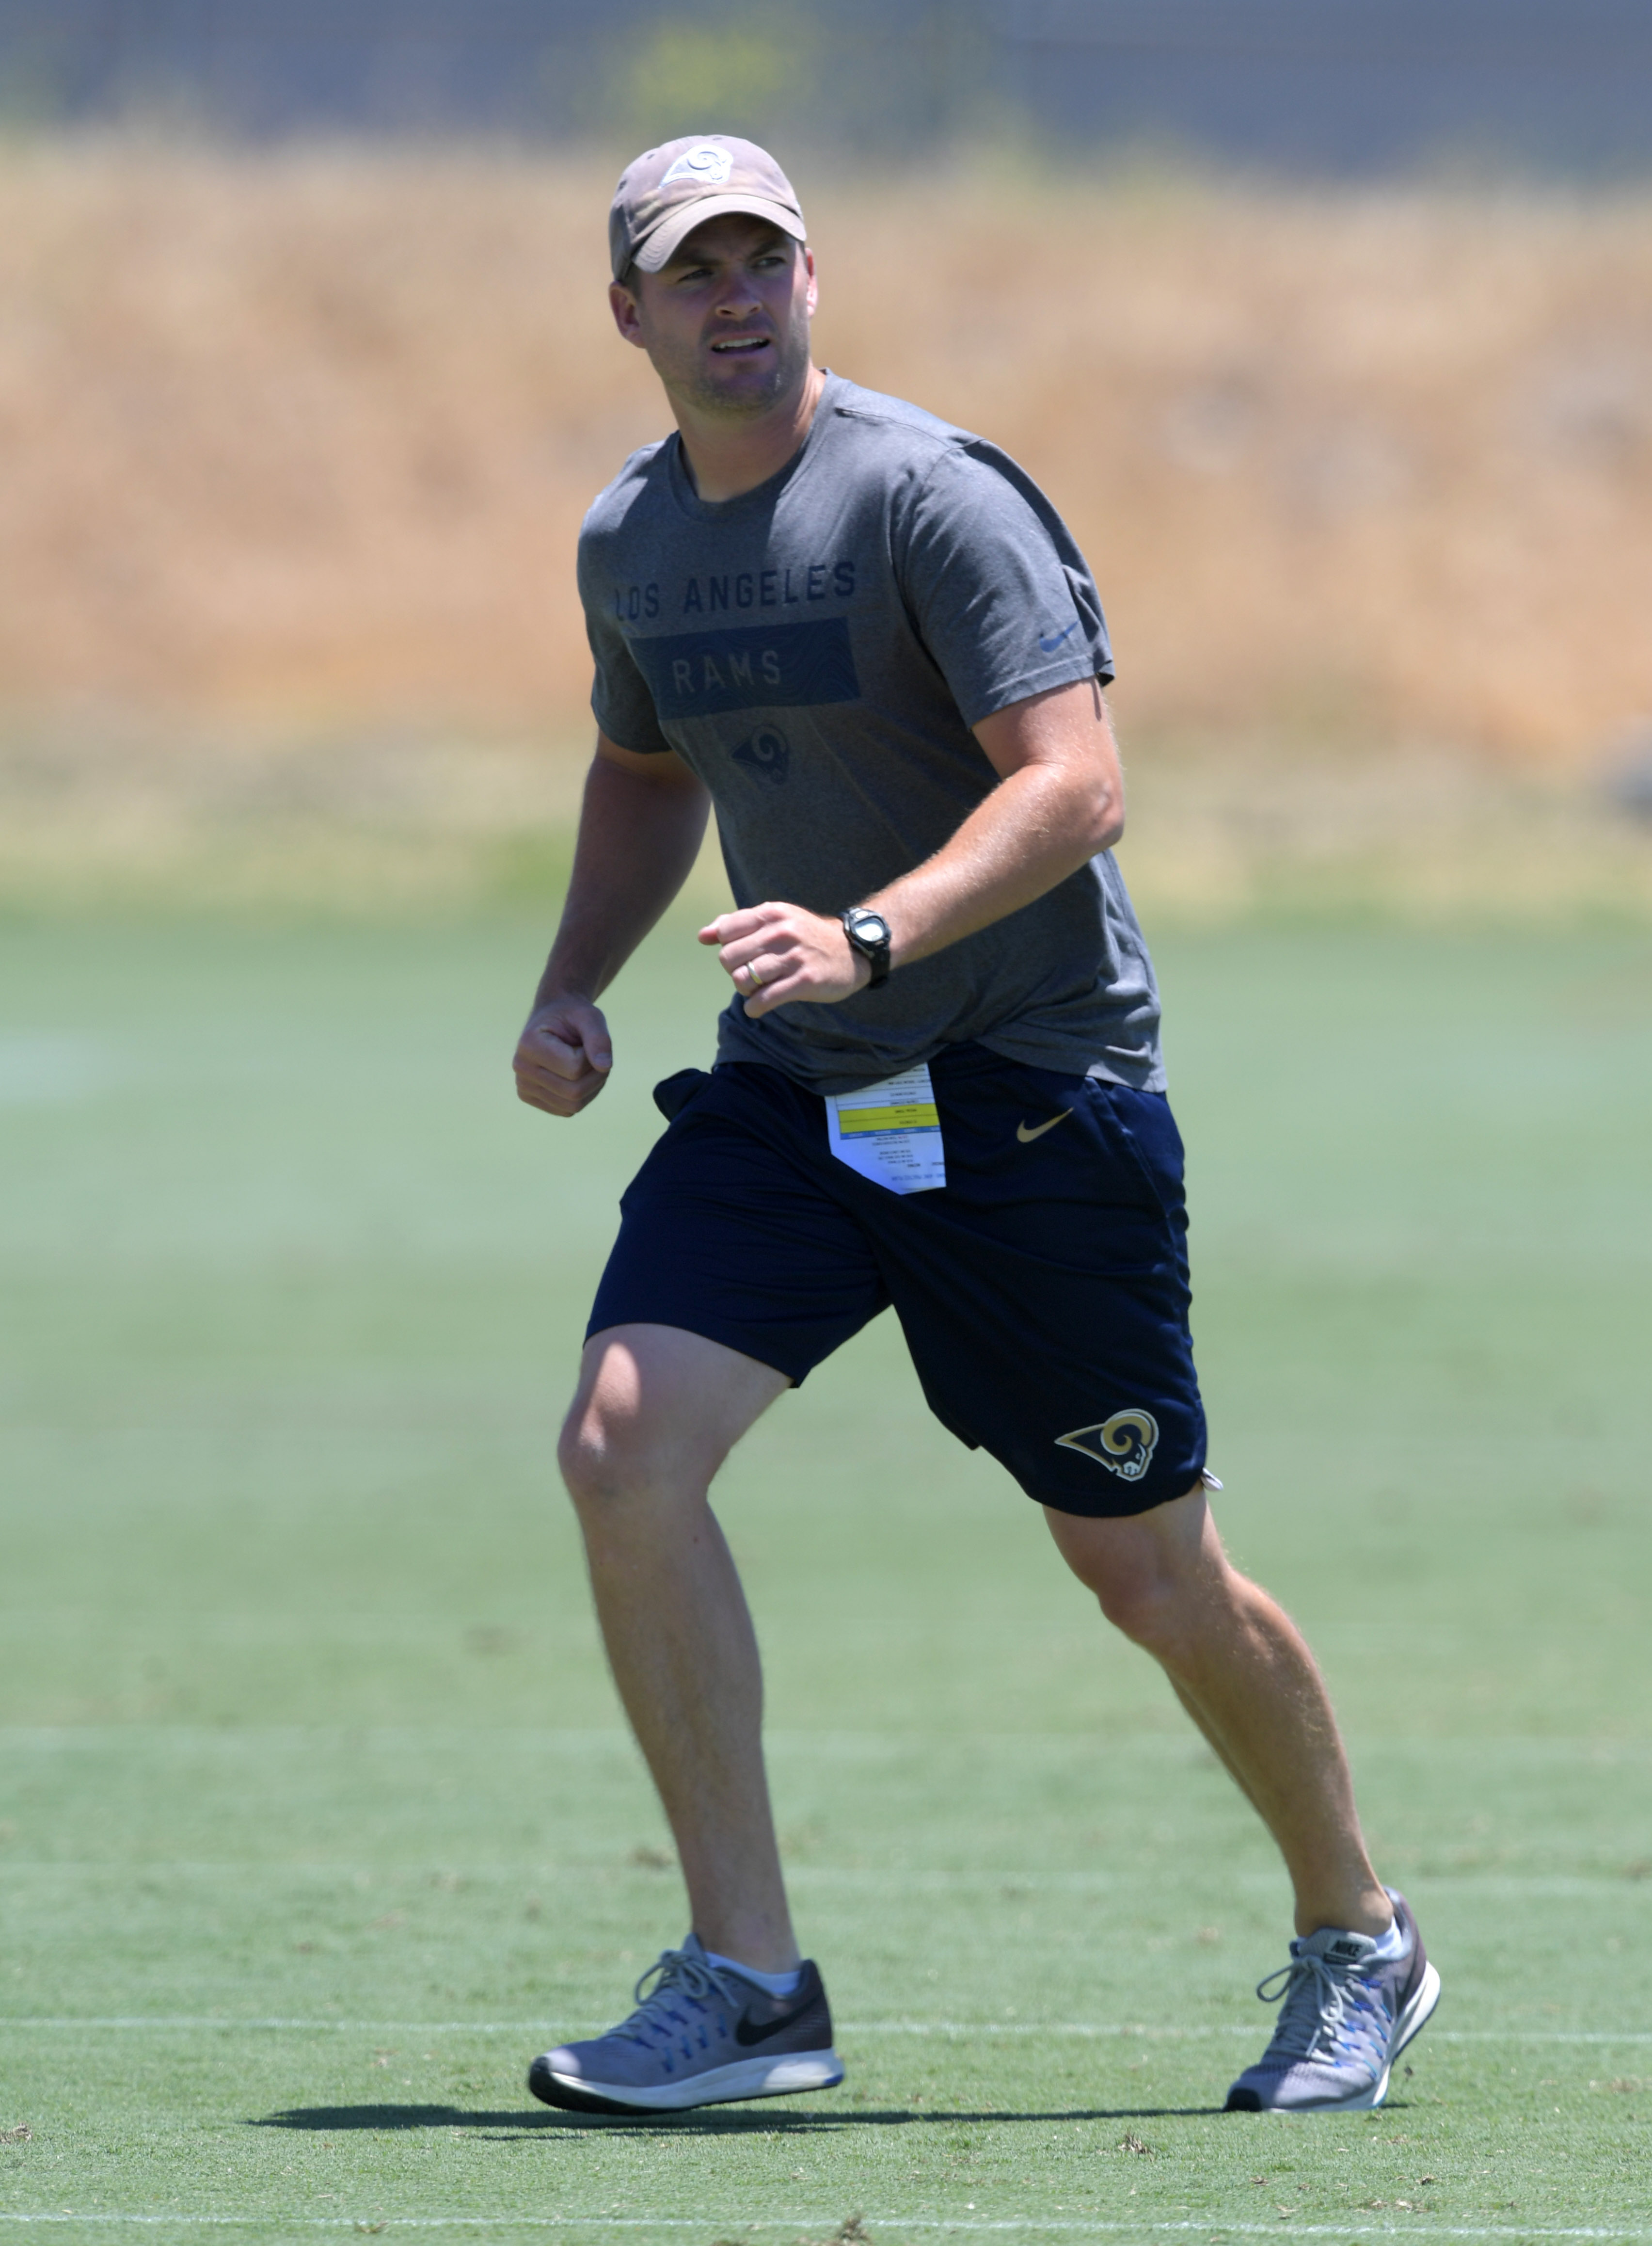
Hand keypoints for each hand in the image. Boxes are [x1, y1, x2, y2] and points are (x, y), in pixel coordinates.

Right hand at [513, 995, 612, 1115]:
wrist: (552, 1021)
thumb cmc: (571, 1016)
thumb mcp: (589, 1017)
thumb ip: (599, 1038)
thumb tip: (605, 1067)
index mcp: (529, 1045)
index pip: (575, 1069)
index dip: (592, 1057)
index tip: (585, 1040)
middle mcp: (521, 1068)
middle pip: (574, 1092)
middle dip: (595, 1075)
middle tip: (595, 1055)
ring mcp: (523, 1086)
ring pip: (573, 1105)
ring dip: (592, 1086)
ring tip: (587, 1064)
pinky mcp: (531, 1098)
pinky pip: (568, 1110)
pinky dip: (583, 1096)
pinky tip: (578, 1076)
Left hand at [699, 902, 869, 1017]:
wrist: (852, 950)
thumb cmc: (806, 936)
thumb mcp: (775, 919)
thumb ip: (738, 924)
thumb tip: (703, 935)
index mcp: (771, 913)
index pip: (725, 931)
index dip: (726, 948)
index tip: (741, 955)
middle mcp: (781, 932)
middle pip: (728, 958)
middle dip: (733, 971)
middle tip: (749, 975)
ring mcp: (793, 957)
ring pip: (743, 979)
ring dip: (744, 991)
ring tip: (756, 990)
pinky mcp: (804, 981)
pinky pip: (764, 999)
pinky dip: (754, 1008)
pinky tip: (758, 1007)